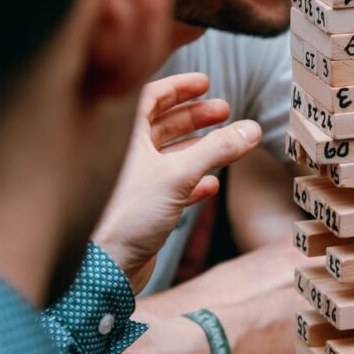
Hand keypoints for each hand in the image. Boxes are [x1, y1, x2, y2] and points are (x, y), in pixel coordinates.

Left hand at [93, 73, 261, 292]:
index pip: (149, 97)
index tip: (205, 83)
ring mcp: (133, 183)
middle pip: (162, 124)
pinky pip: (171, 188)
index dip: (178, 88)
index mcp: (122, 137)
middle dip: (194, 117)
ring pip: (169, 156)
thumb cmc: (125, 216)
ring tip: (226, 141)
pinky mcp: (142, 211)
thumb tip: (250, 129)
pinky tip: (212, 184)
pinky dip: (193, 182)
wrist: (103, 270)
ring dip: (198, 148)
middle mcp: (125, 156)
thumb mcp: (178, 175)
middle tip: (223, 111)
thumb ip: (217, 149)